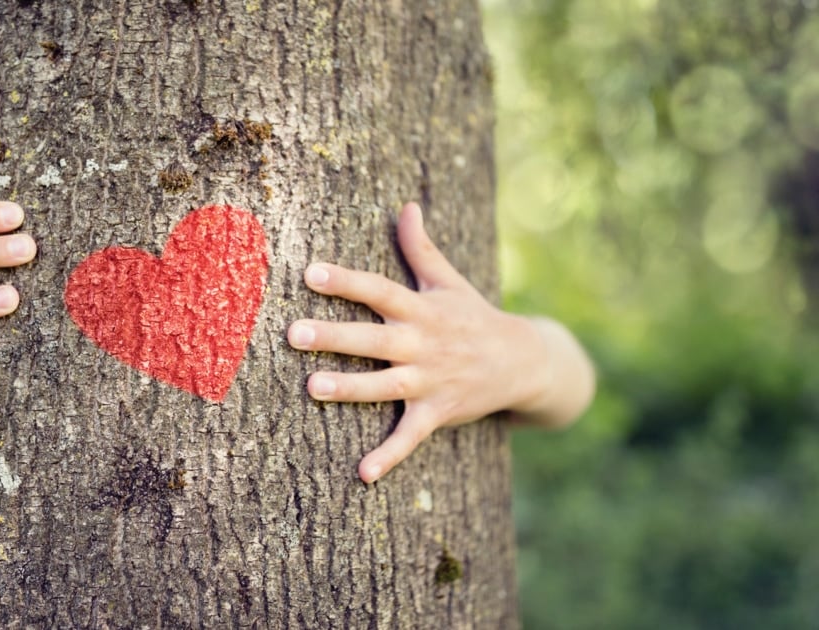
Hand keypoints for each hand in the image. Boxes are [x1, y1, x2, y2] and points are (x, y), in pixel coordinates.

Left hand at [288, 202, 557, 482]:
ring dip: (350, 388)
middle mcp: (423, 344)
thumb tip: (406, 206)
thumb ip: (421, 248)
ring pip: (384, 385)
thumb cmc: (474, 317)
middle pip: (374, 338)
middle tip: (294, 332)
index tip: (310, 272)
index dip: (346, 282)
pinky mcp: (437, 413)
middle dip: (335, 335)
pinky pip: (411, 437)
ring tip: (312, 387)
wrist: (525, 362)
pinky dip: (389, 457)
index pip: (380, 290)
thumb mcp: (449, 282)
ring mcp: (430, 380)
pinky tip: (362, 474)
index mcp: (422, 309)